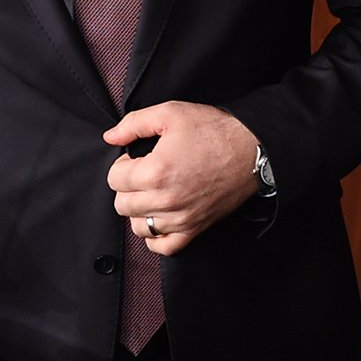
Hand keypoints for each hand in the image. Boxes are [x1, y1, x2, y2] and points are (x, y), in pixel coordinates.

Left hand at [103, 102, 258, 255]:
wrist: (250, 149)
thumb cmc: (213, 130)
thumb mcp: (170, 113)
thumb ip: (134, 124)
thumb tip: (110, 137)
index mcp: (155, 171)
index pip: (114, 179)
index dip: (122, 164)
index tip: (135, 159)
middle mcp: (165, 200)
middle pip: (122, 204)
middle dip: (128, 187)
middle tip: (143, 173)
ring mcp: (180, 218)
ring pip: (138, 226)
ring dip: (140, 210)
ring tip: (153, 193)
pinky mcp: (194, 229)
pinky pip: (162, 247)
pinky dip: (156, 235)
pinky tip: (161, 217)